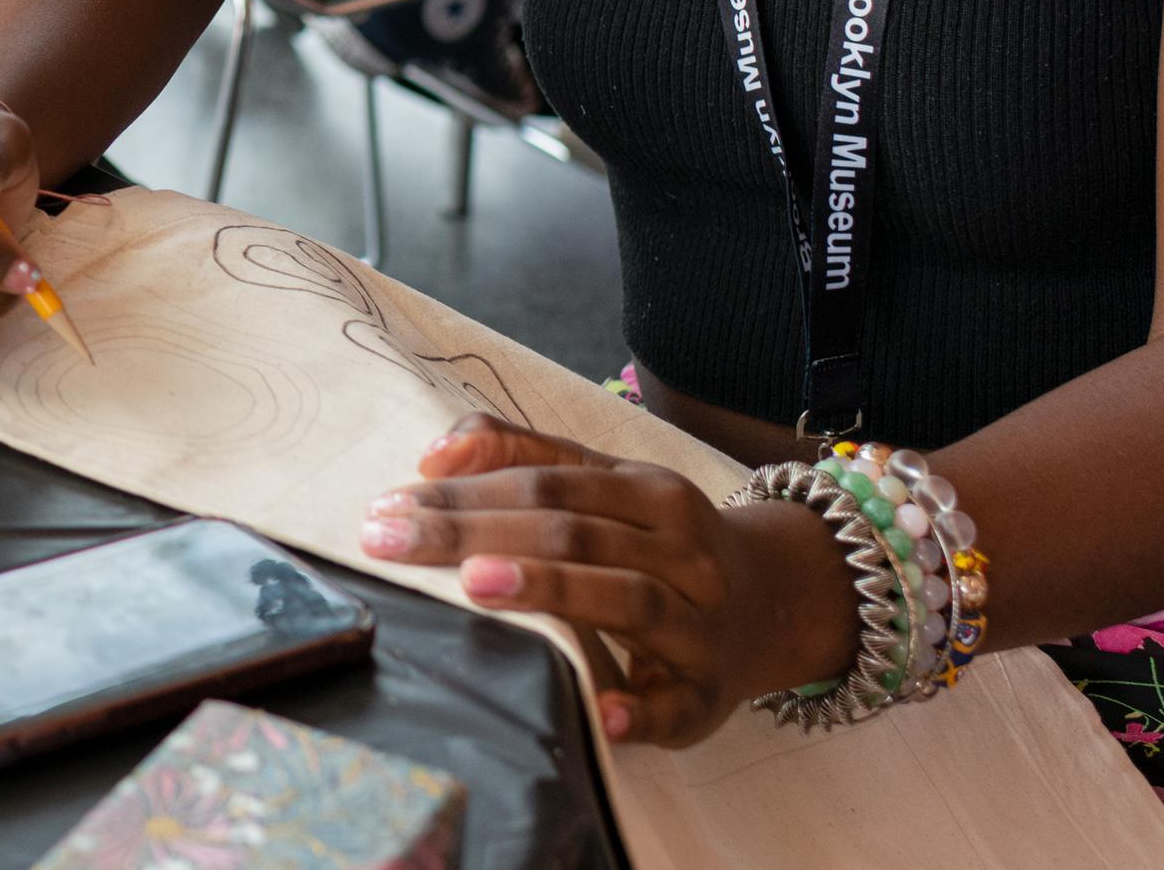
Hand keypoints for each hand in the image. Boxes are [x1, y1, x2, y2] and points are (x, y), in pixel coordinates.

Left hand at [356, 417, 855, 745]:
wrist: (775, 603)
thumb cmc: (659, 543)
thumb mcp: (605, 486)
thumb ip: (523, 456)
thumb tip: (435, 453)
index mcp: (649, 494)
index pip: (546, 483)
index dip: (466, 491)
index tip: (389, 504)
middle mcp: (681, 552)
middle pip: (573, 533)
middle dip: (476, 533)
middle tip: (390, 540)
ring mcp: (700, 625)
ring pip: (628, 599)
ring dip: (551, 590)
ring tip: (476, 585)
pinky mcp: (709, 696)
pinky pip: (677, 705)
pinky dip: (642, 710)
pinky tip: (603, 711)